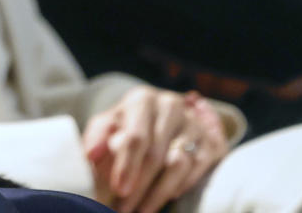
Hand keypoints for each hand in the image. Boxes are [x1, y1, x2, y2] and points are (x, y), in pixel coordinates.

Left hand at [84, 87, 227, 211]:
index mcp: (142, 100)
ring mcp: (193, 123)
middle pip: (156, 154)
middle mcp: (170, 106)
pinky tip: (165, 199)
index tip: (119, 190)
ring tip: (142, 210)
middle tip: (125, 208)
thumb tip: (91, 155)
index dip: (126, 166)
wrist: (161, 118)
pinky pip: (197, 169)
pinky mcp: (211, 141)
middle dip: (139, 186)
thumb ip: (97, 137)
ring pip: (178, 164)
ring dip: (159, 193)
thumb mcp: (108, 125)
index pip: (136, 137)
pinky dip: (180, 186)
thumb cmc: (128, 124)